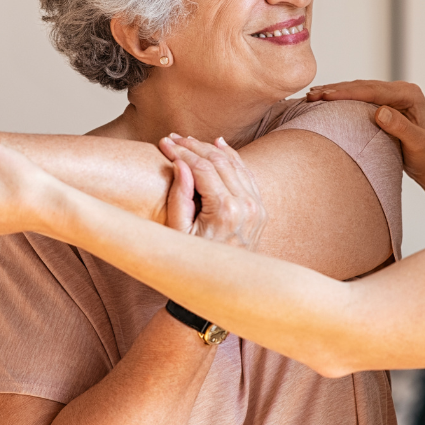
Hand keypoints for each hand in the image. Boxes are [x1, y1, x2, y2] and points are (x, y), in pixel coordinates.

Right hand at [159, 135, 266, 250]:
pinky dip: (232, 157)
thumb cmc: (195, 261)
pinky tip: (218, 145)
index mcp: (225, 210)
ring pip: (234, 164)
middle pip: (218, 161)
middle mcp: (245, 205)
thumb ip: (179, 197)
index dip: (181, 152)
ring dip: (211, 148)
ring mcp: (256, 206)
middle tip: (173, 138)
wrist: (224, 286)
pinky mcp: (259, 208)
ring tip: (189, 140)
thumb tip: (180, 164)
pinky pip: (246, 174)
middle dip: (194, 146)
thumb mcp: (179, 233)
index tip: (164, 144)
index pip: (202, 168)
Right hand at [307, 79, 424, 187]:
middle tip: (311, 94)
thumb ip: (401, 128)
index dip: (346, 92)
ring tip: (312, 95)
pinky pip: (361, 98)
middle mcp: (402, 91)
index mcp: (409, 94)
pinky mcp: (387, 105)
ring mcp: (394, 97)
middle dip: (335, 90)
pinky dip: (343, 99)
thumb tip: (380, 111)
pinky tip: (327, 102)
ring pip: (360, 90)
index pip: (372, 90)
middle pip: (362, 86)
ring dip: (336, 92)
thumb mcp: (418, 145)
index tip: (324, 96)